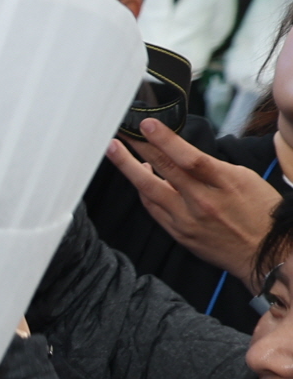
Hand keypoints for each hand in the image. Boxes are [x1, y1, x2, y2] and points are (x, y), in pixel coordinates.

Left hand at [105, 127, 281, 280]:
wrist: (265, 253)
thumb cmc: (258, 212)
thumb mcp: (244, 179)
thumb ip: (212, 167)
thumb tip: (181, 153)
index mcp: (226, 183)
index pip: (190, 158)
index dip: (166, 140)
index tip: (148, 125)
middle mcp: (204, 202)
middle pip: (165, 170)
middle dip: (140, 147)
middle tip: (122, 131)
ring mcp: (188, 219)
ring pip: (150, 190)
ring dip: (128, 167)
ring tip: (114, 150)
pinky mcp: (179, 233)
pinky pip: (153, 208)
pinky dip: (142, 190)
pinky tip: (138, 175)